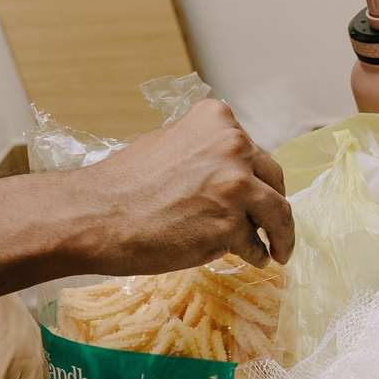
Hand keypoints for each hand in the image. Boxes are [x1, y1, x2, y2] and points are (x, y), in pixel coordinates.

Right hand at [70, 100, 292, 272]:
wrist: (97, 215)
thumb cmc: (126, 184)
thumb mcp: (171, 143)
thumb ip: (208, 152)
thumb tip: (235, 172)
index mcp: (218, 119)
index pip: (253, 151)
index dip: (258, 176)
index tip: (263, 191)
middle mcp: (233, 146)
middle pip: (274, 180)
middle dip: (276, 204)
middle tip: (276, 224)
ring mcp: (235, 187)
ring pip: (276, 214)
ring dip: (281, 235)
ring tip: (280, 250)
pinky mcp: (230, 225)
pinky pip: (255, 244)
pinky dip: (256, 254)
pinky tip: (252, 259)